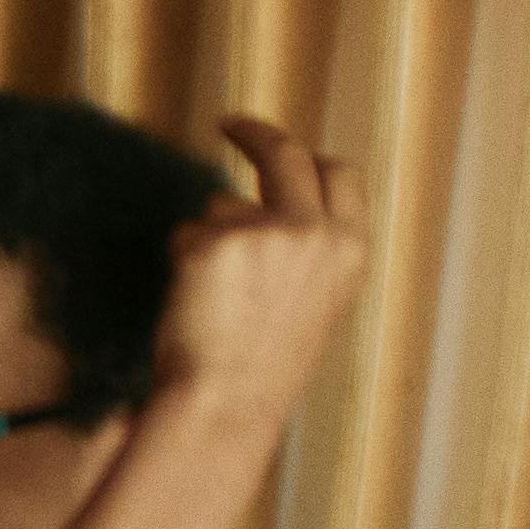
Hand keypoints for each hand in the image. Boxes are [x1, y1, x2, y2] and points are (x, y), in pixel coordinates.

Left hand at [156, 115, 368, 406]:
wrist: (226, 404)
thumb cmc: (262, 364)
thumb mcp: (312, 299)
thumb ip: (303, 247)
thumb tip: (261, 202)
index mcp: (349, 249)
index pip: (339, 174)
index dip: (308, 154)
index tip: (280, 142)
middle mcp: (314, 231)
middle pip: (285, 155)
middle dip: (255, 133)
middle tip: (229, 125)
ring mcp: (265, 233)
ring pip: (221, 205)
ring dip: (207, 237)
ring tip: (214, 298)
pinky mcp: (213, 243)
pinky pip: (185, 233)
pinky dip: (180, 260)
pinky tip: (192, 301)